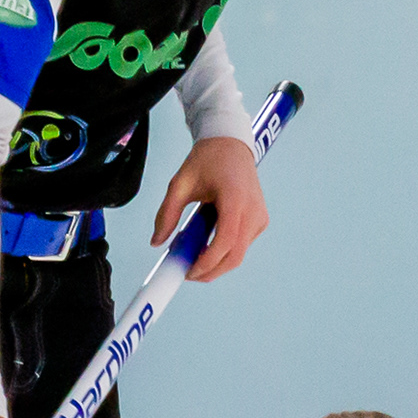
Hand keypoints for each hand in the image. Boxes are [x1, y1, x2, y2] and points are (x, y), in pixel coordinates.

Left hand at [152, 136, 268, 280]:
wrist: (230, 143)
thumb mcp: (180, 183)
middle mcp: (253, 211)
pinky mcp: (260, 220)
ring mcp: (260, 217)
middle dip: (211, 271)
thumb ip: (166, 213)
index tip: (189, 271)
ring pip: (239, 254)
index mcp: (235, 199)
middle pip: (235, 256)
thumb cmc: (207, 160)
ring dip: (217, 262)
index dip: (207, 262)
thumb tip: (156, 241)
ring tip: (194, 256)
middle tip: (189, 273)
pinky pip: (243, 245)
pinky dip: (225, 251)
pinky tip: (208, 243)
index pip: (225, 242)